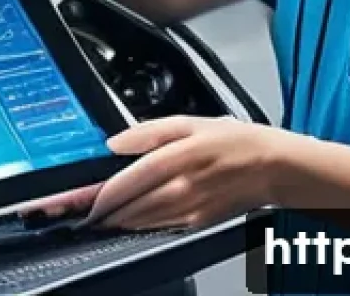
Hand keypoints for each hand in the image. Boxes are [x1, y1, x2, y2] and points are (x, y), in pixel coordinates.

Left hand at [87, 116, 281, 230]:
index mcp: (178, 158)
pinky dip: (139, 226)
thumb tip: (116, 141)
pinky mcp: (197, 224)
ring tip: (95, 217)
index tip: (80, 198)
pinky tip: (127, 221)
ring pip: (142, 222)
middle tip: (76, 210)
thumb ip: (149, 131)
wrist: (273, 168)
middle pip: (130, 207)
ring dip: (116, 221)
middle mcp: (182, 188)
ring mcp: (190, 211)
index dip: (101, 193)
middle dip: (100, 210)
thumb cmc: (234, 141)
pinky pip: (159, 228)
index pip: (129, 180)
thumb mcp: (190, 121)